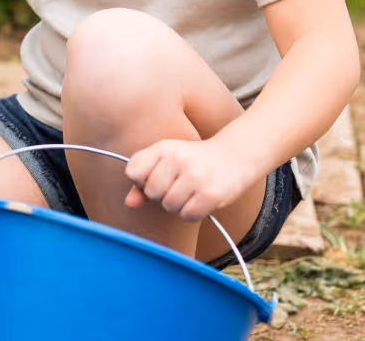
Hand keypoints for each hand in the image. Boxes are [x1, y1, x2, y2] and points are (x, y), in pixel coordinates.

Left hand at [123, 137, 262, 221]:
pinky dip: (192, 213)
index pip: (133, 172)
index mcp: (163, 148)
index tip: (156, 178)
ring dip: (178, 205)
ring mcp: (195, 176)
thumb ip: (144, 181)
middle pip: (151, 192)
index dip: (141, 182)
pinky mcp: (210, 194)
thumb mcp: (168, 161)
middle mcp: (177, 159)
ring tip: (191, 192)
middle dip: (162, 195)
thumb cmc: (195, 161)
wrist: (236, 156)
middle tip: (178, 186)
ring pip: (169, 206)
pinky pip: (188, 215)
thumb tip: (129, 204)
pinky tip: (201, 200)